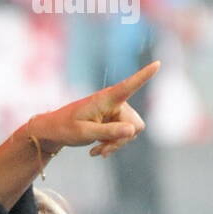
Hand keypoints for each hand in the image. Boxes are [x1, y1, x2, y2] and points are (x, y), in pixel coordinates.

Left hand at [31, 60, 159, 159]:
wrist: (55, 132)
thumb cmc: (65, 128)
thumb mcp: (84, 132)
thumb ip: (108, 131)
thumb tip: (133, 130)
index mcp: (106, 98)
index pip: (128, 85)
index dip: (144, 76)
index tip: (157, 63)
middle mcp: (115, 102)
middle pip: (135, 125)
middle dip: (121, 139)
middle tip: (102, 148)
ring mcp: (117, 112)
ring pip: (131, 133)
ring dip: (116, 143)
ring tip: (97, 148)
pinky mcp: (115, 120)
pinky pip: (125, 136)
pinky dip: (113, 144)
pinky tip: (98, 149)